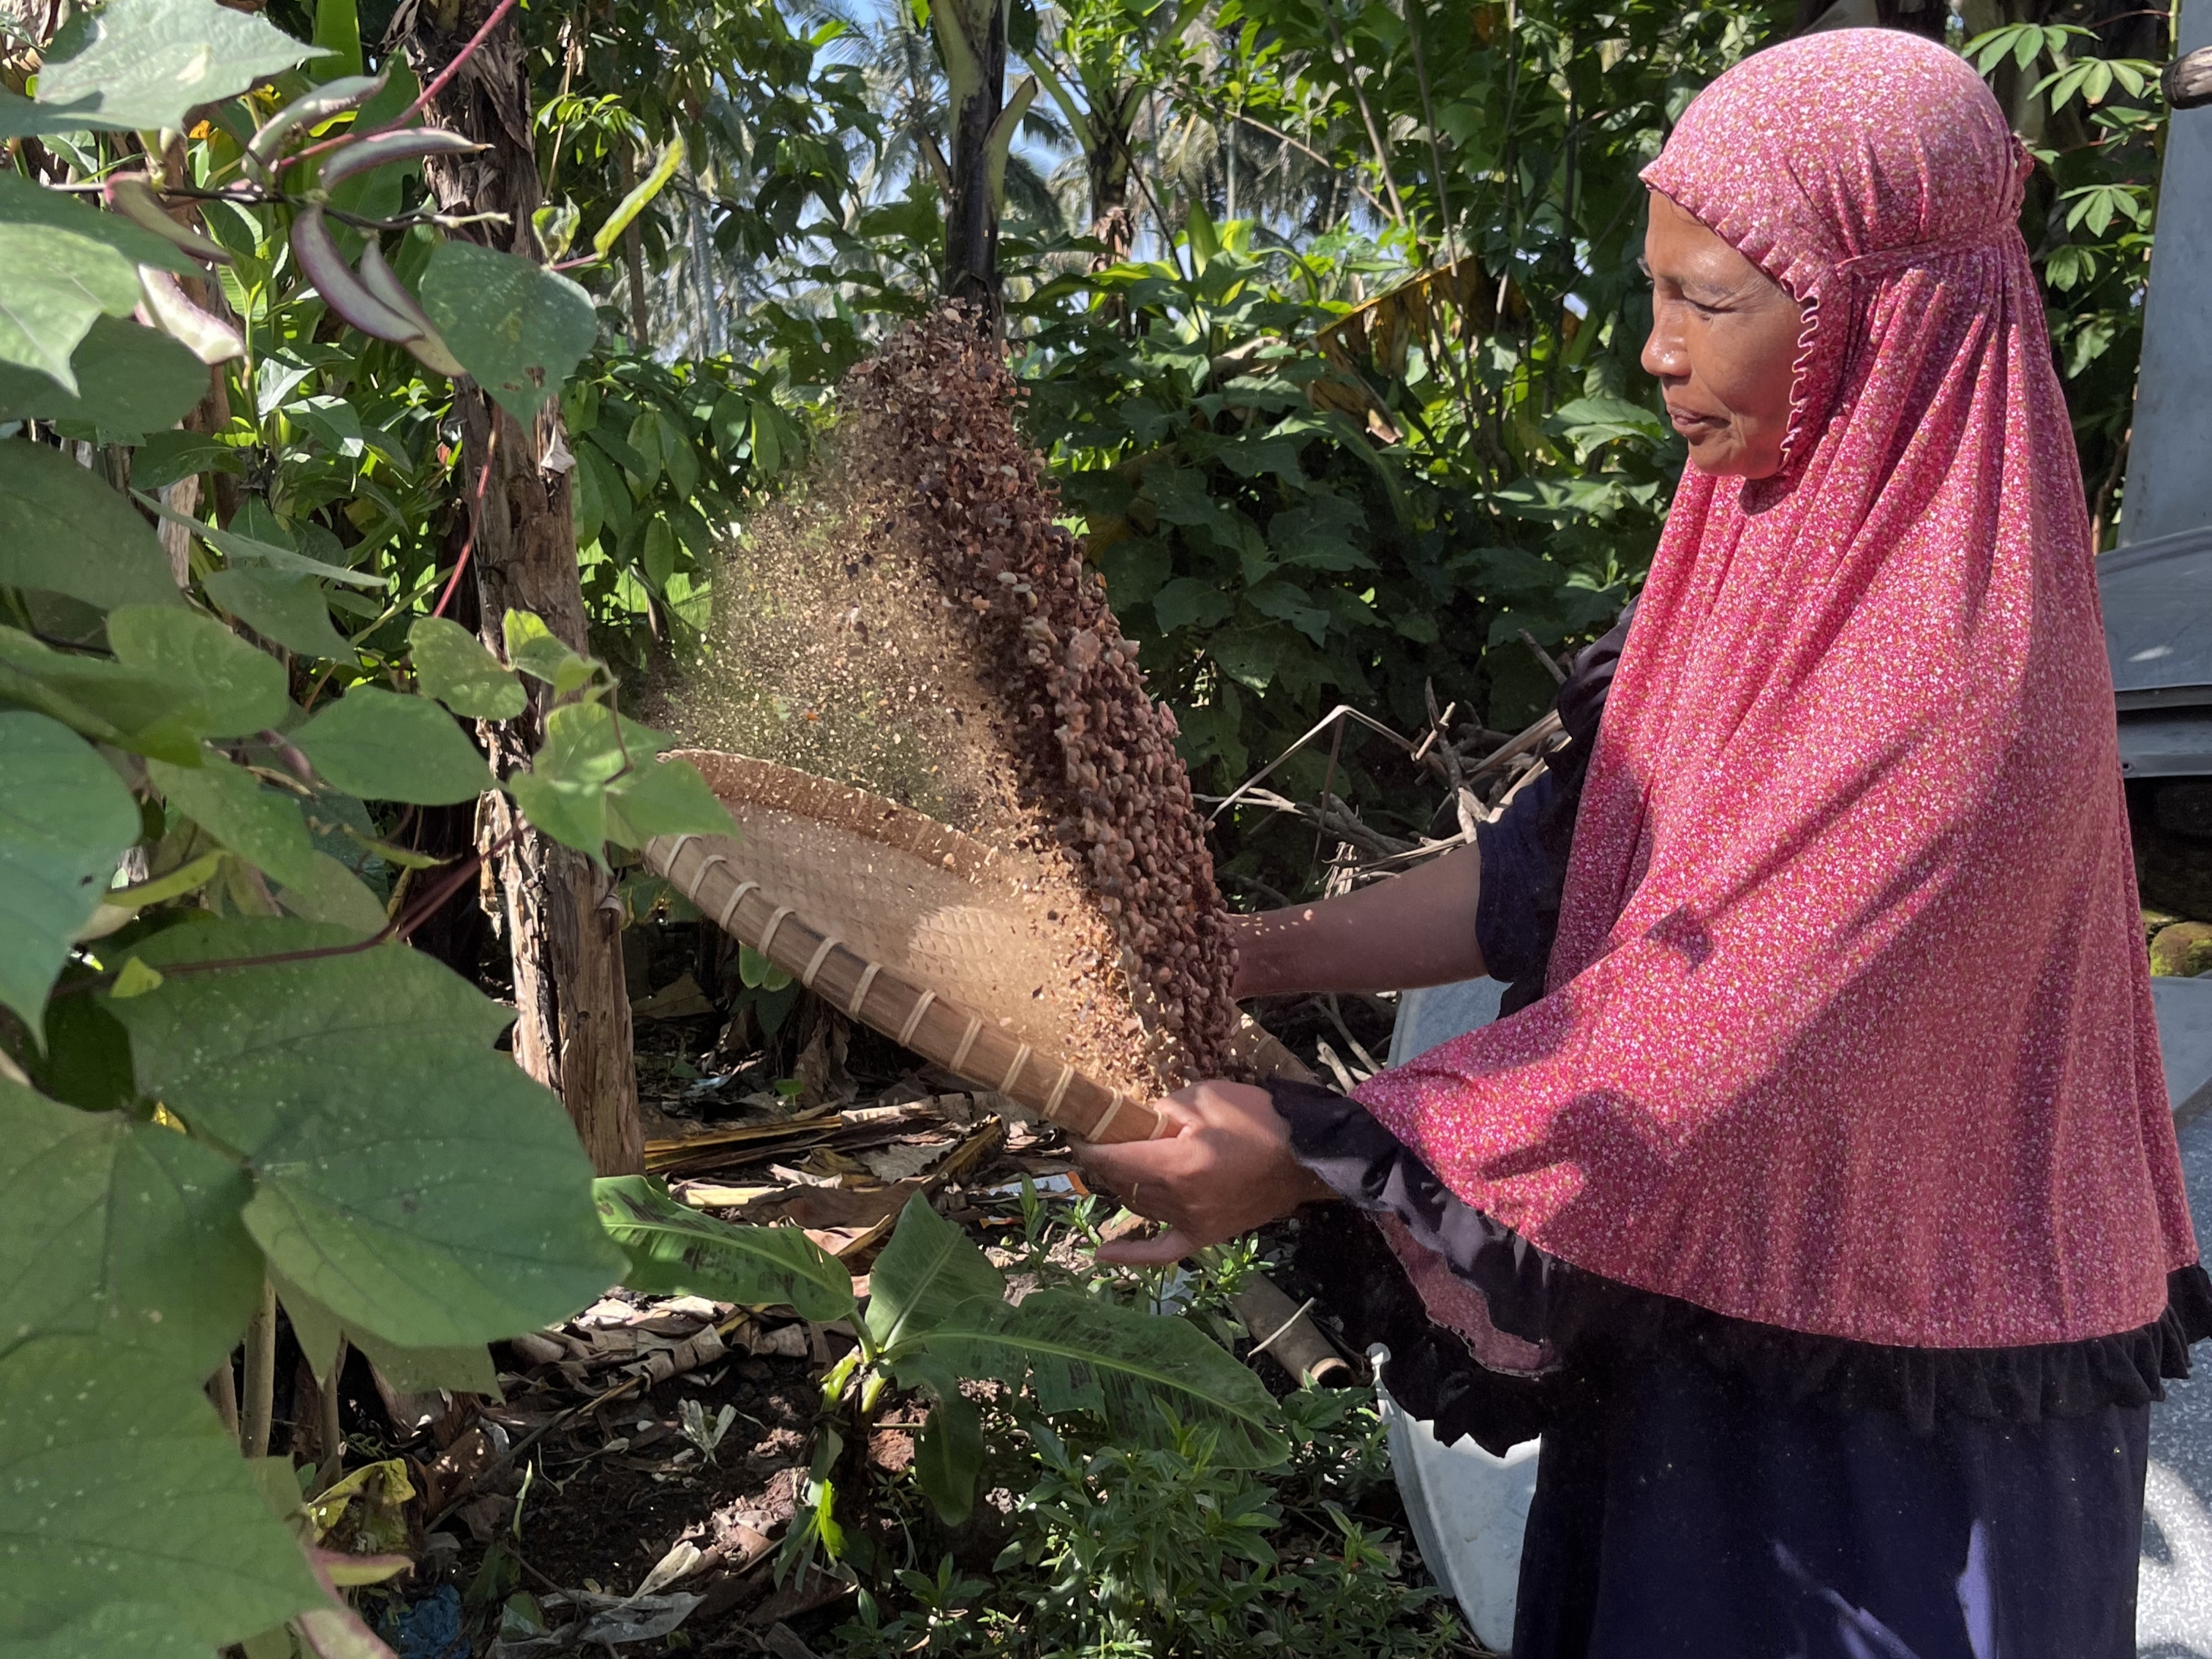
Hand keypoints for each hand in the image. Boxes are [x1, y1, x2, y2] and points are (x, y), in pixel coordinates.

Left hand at [1075, 1080, 1333, 1265]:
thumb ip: (1166, 1109)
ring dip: (1121, 1187)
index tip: (1077, 1132)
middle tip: (1102, 1138)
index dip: (1090, 1147)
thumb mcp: (1208, 1097)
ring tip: (1117, 1165)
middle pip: (1123, 1184)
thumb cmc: (1261, 1120)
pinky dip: (1131, 1255)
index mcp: (1180, 1164)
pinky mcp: (1206, 1235)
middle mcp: (1181, 1200)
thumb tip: (1139, 1120)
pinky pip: (1162, 1252)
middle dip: (1106, 1161)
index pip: (1116, 1160)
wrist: (1308, 1157)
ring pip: (1138, 1208)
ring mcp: (1194, 1222)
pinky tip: (1102, 1254)